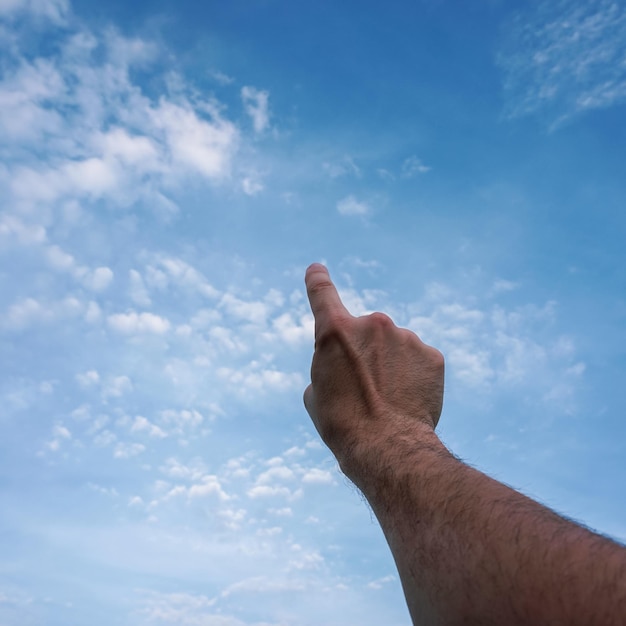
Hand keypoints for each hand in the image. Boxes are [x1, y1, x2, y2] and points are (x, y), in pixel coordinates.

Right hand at [303, 263, 444, 473]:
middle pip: (367, 333)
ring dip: (391, 366)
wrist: (386, 447)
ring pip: (395, 347)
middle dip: (365, 353)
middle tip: (364, 388)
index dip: (318, 280)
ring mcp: (405, 337)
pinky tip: (409, 400)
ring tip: (388, 399)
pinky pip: (419, 360)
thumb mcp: (316, 394)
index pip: (322, 294)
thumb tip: (344, 369)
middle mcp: (372, 324)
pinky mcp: (432, 355)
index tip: (317, 269)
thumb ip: (329, 368)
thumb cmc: (342, 424)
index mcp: (335, 331)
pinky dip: (414, 376)